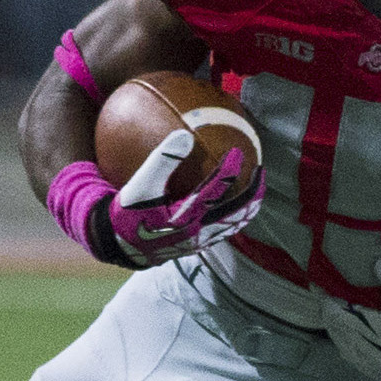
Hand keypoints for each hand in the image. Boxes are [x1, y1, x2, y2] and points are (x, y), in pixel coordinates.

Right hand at [104, 132, 263, 265]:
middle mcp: (198, 232)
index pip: (216, 191)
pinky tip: (233, 199)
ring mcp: (200, 241)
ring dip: (248, 205)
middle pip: (237, 213)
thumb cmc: (127, 212)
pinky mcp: (198, 244)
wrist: (119, 246)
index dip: (230, 170)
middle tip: (261, 170)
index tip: (238, 151)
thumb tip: (184, 135)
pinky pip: (224, 228)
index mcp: (185, 217)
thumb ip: (161, 161)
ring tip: (254, 186)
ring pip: (234, 224)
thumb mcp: (139, 185)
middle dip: (253, 192)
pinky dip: (234, 213)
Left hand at [322, 256, 380, 380]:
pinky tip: (350, 329)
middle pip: (330, 322)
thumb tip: (380, 261)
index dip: (324, 293)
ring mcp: (360, 358)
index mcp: (366, 326)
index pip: (333, 308)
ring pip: (335, 336)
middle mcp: (357, 343)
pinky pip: (344, 349)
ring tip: (338, 306)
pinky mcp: (366, 368)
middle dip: (327, 305)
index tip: (320, 279)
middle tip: (329, 289)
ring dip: (333, 321)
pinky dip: (341, 335)